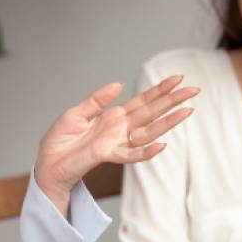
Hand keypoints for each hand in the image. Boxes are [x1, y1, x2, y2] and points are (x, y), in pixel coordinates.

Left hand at [35, 75, 198, 208]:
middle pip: (151, 113)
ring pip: (148, 131)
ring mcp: (116, 143)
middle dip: (172, 101)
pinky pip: (131, 155)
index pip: (142, 101)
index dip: (159, 90)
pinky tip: (162, 145)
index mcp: (113, 116)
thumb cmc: (59, 141)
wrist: (47, 163)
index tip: (177, 78)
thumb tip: (119, 84)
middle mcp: (120, 129)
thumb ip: (97, 100)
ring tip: (188, 111)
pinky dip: (146, 151)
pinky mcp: (107, 155)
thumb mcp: (76, 113)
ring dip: (168, 122)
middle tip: (194, 90)